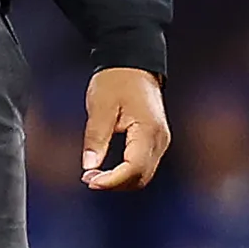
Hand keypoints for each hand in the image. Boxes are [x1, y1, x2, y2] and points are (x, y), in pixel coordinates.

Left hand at [80, 68, 170, 191]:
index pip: (134, 168)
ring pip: (142, 176)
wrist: (134, 63)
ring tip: (94, 175)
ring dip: (119, 181)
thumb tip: (89, 166)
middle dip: (114, 183)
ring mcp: (160, 141)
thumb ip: (96, 137)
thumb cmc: (117, 80)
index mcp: (148, 130)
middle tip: (87, 178)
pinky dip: (125, 174)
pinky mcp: (155, 142)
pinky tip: (106, 171)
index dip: (112, 180)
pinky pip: (142, 167)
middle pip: (140, 177)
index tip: (89, 180)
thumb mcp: (100, 107)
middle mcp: (159, 139)